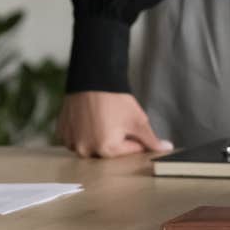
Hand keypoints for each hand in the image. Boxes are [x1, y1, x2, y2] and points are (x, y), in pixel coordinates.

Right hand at [57, 91, 171, 157]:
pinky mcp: (62, 132)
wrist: (92, 77)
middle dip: (116, 139)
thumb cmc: (115, 98)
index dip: (134, 137)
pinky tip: (89, 117)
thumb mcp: (137, 120)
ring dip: (98, 136)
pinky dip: (83, 131)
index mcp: (105, 149)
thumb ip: (151, 139)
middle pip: (109, 152)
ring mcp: (71, 141)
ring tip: (102, 117)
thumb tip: (166, 149)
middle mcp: (85, 150)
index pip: (129, 151)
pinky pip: (76, 138)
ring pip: (91, 146)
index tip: (130, 123)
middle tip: (116, 120)